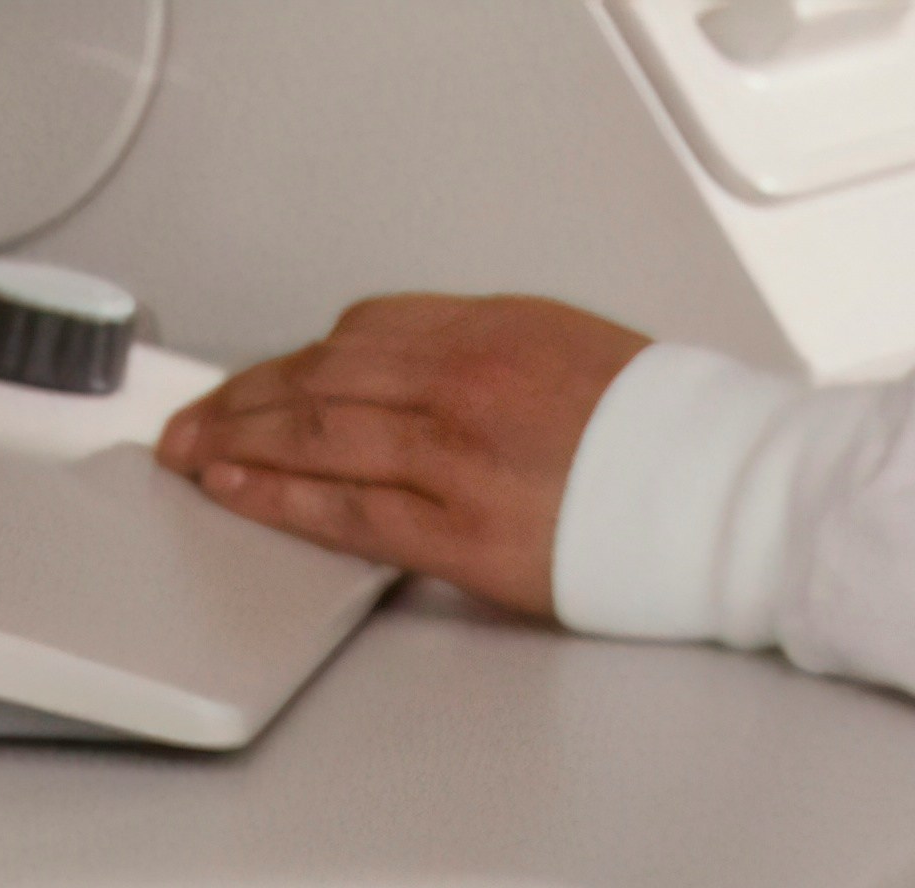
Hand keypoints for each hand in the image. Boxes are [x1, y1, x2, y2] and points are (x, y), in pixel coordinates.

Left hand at [158, 293, 655, 622]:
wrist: (721, 493)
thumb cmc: (666, 435)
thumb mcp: (570, 351)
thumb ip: (486, 356)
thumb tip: (414, 375)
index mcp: (492, 329)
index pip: (363, 330)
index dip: (297, 357)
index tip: (263, 378)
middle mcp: (463, 380)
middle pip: (322, 375)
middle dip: (244, 397)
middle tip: (193, 418)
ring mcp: (456, 454)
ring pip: (319, 435)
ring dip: (241, 444)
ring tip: (193, 455)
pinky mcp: (461, 530)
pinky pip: (346, 509)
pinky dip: (279, 497)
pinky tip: (238, 491)